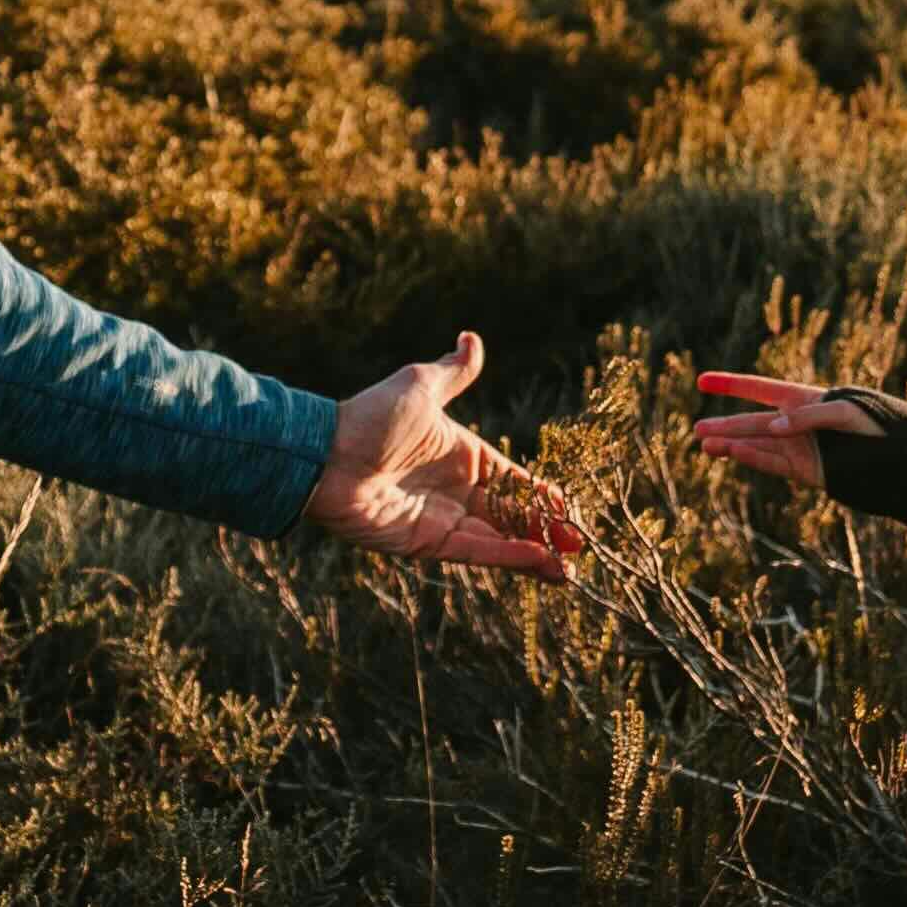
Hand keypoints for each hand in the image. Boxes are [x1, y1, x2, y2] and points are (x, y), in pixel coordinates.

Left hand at [310, 332, 589, 576]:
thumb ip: (453, 374)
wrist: (325, 454)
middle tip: (581, 543)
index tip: (570, 506)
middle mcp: (455, 490)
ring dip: (534, 553)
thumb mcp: (419, 386)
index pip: (511, 478)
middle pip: (511, 514)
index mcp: (460, 454)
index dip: (540, 494)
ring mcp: (441, 519)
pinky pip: (476, 551)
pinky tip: (539, 561)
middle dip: (546, 530)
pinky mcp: (426, 543)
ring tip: (569, 568)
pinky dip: (507, 557)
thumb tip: (471, 338)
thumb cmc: (369, 416)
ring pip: (499, 539)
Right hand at [686, 367, 872, 495]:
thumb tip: (773, 429)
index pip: (758, 389)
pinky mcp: (805, 470)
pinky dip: (753, 458)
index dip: (730, 384)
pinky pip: (773, 463)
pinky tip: (733, 453)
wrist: (896, 457)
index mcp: (802, 398)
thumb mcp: (844, 413)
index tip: (702, 381)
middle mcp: (795, 423)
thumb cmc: (873, 423)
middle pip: (752, 422)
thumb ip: (806, 417)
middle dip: (725, 426)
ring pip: (757, 445)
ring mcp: (798, 447)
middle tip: (697, 430)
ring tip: (706, 446)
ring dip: (732, 445)